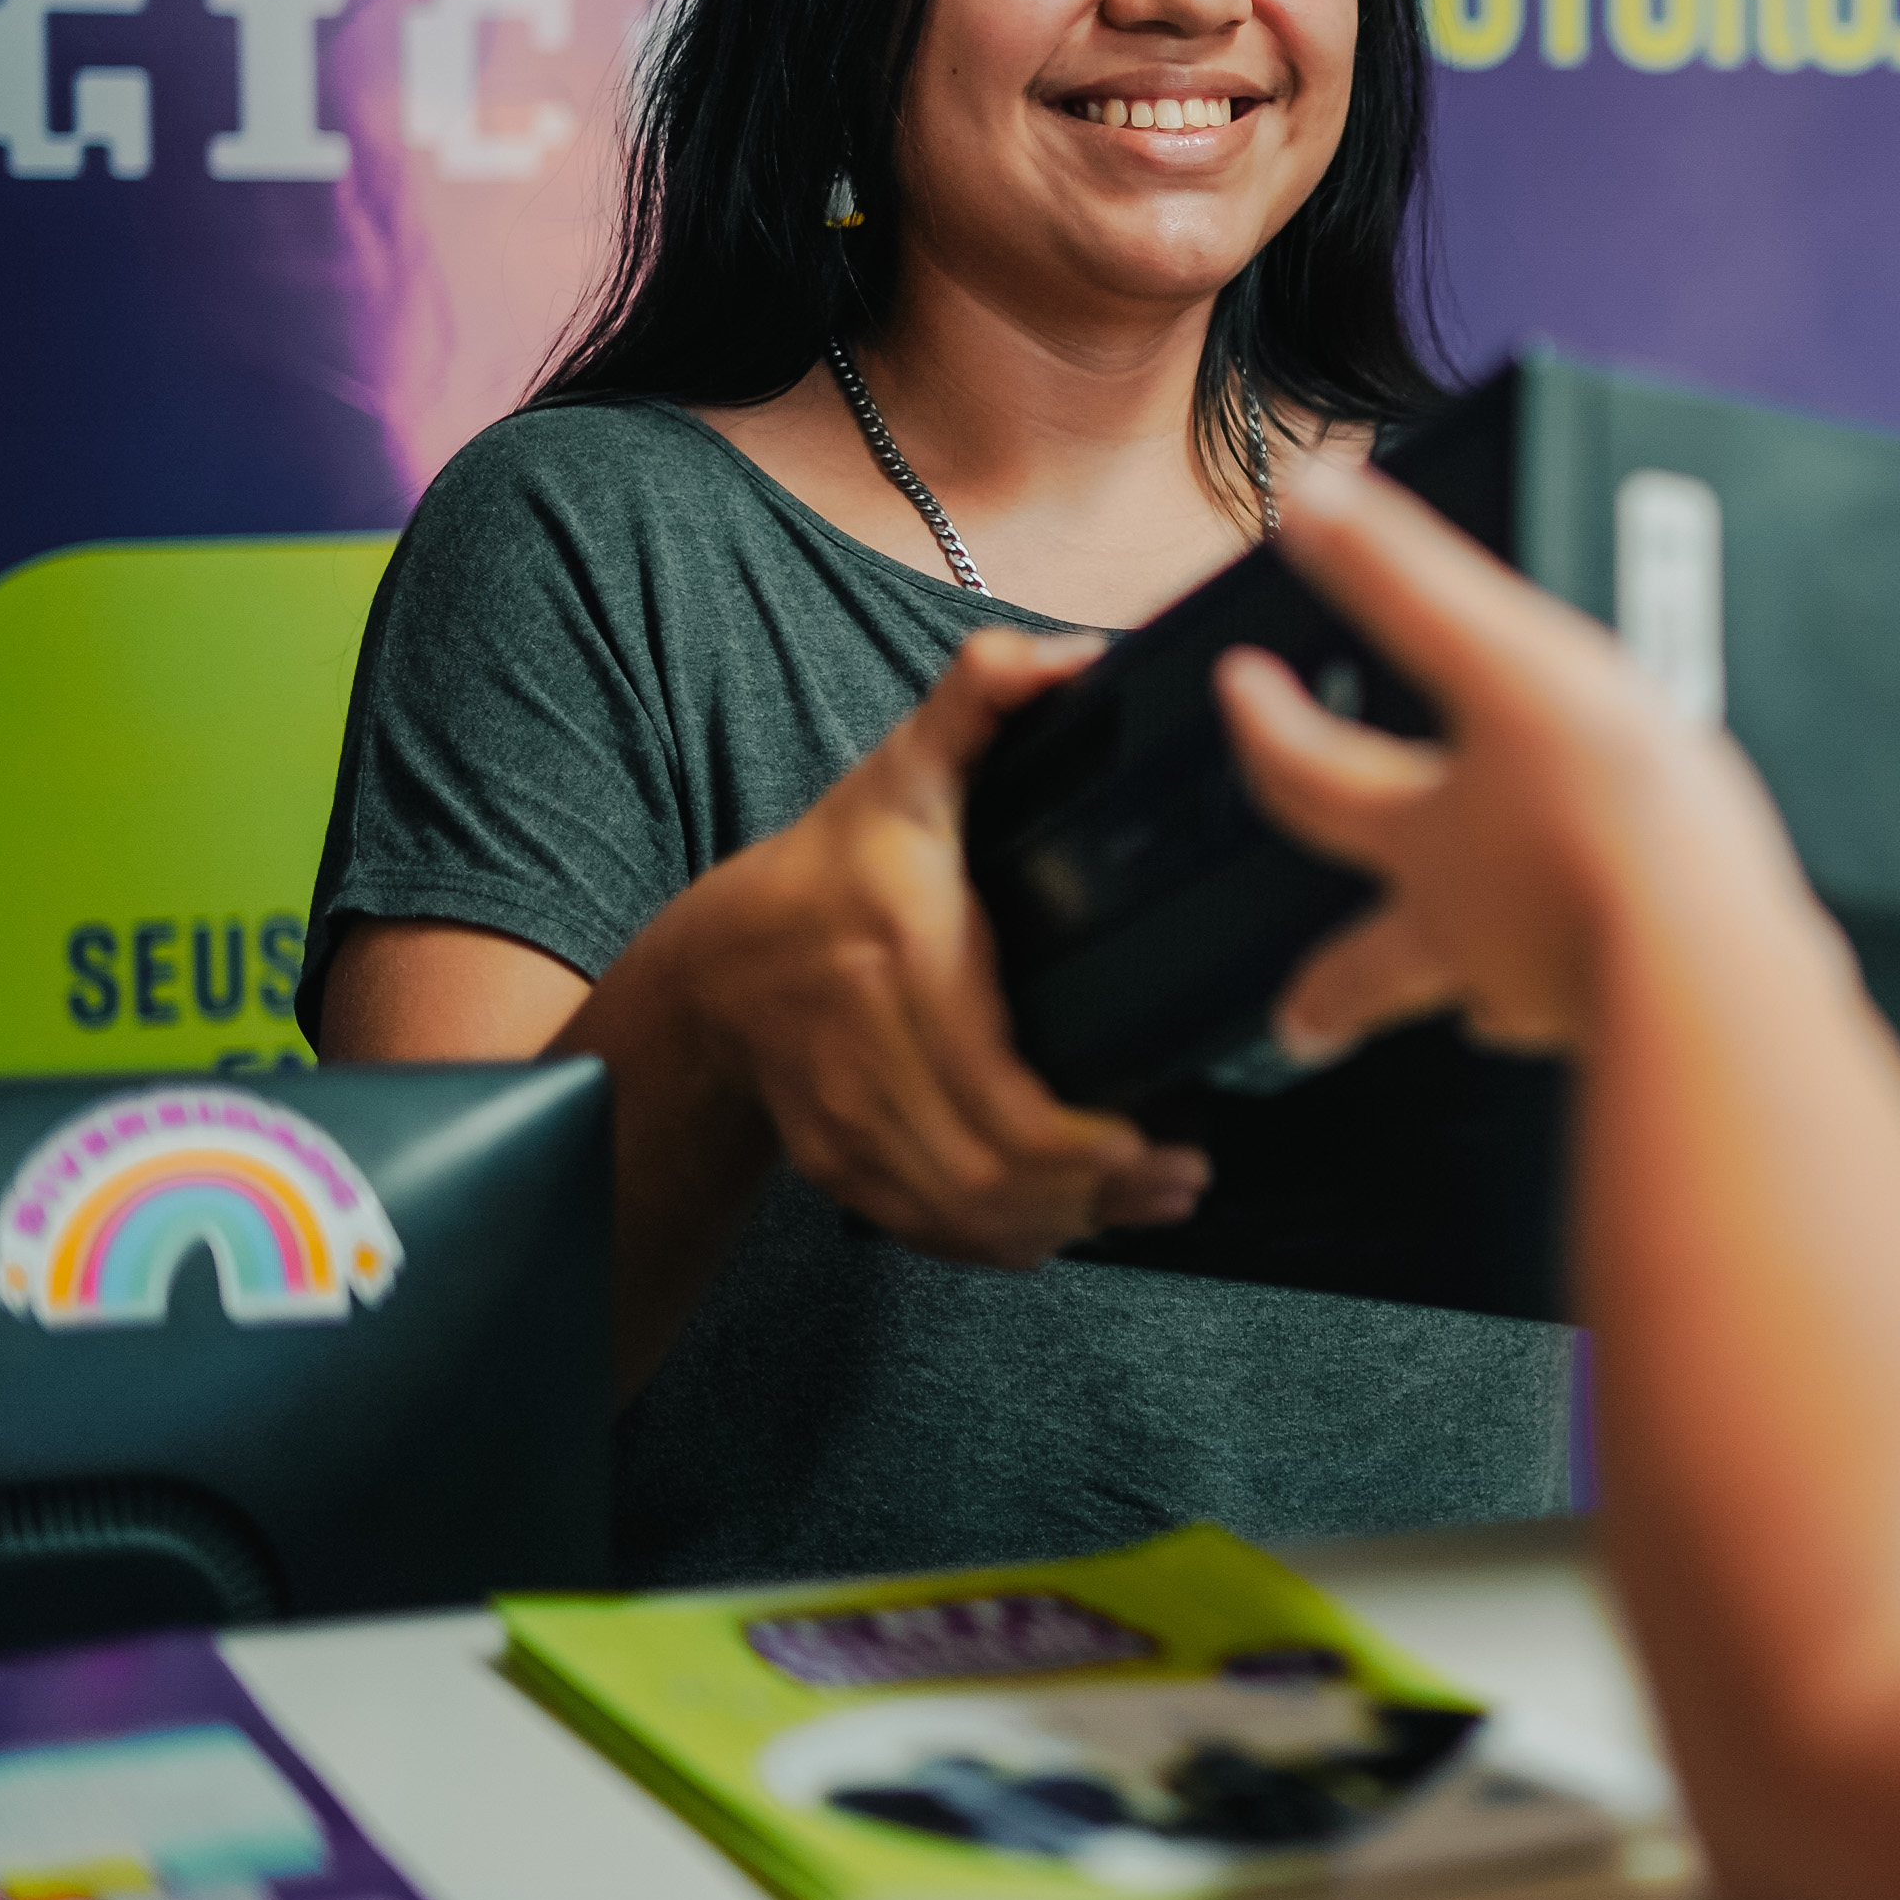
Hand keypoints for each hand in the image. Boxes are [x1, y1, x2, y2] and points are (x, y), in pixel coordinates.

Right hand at [655, 627, 1210, 1264]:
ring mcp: (843, 1120)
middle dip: (1100, 1193)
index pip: (999, 1094)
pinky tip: (1064, 1222)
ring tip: (1147, 1197)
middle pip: (991, 1173)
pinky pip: (927, 1231)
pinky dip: (1002, 1242)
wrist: (716, 959)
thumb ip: (984, 694)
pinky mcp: (838, 1166)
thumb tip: (1071, 658)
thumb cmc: (831, 863)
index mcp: (900, 957)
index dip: (1087, 1144)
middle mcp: (863, 1050)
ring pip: (963, 1216)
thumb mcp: (907, 765)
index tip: (1161, 1134)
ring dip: (1063, 1224)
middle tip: (1183, 1174)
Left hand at [1217, 458, 1818, 1064]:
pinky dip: (1565, 1002)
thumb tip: (1313, 504)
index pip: (1310, 778)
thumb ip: (1409, 580)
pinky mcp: (1618, 1018)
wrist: (1717, 955)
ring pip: (1472, 1001)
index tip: (1241, 689)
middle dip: (1323, 989)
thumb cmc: (1620, 821)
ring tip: (1459, 1011)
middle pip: (1362, 966)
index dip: (1265, 725)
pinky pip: (1572, 1016)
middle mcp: (1465, 930)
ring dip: (1453, 999)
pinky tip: (1588, 995)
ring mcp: (1538, 988)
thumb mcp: (1505, 662)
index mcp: (1426, 837)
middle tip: (1293, 1020)